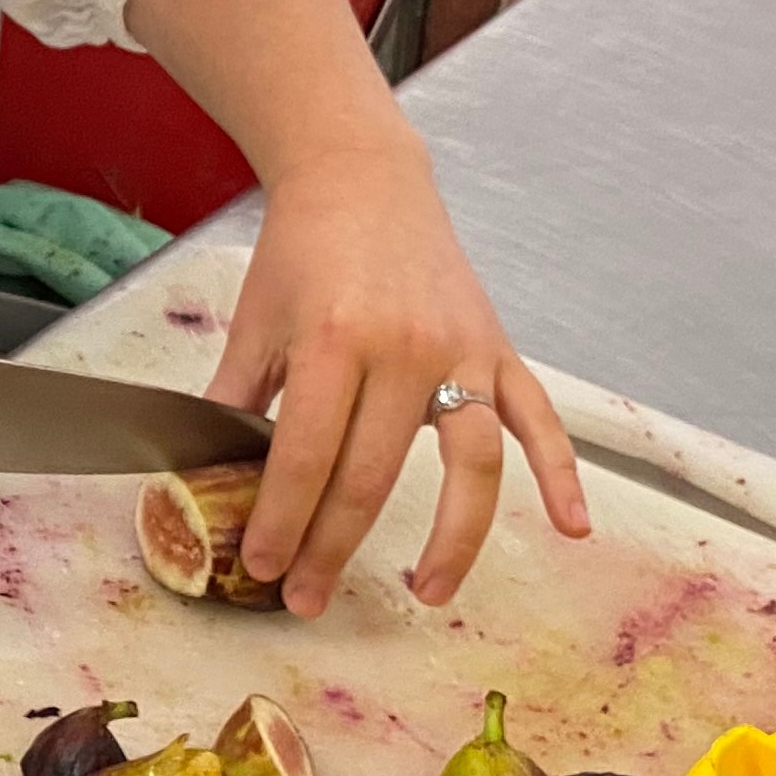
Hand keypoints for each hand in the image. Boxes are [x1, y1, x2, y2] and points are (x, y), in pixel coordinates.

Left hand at [203, 143, 588, 616]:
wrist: (360, 177)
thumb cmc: (300, 249)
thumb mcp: (255, 320)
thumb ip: (234, 398)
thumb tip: (204, 475)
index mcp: (332, 341)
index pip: (306, 456)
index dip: (282, 520)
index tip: (262, 566)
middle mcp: (403, 349)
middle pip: (373, 475)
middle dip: (334, 548)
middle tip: (307, 599)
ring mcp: (460, 350)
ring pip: (469, 464)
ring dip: (451, 540)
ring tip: (424, 592)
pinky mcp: (498, 347)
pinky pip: (538, 419)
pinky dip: (562, 474)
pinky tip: (571, 528)